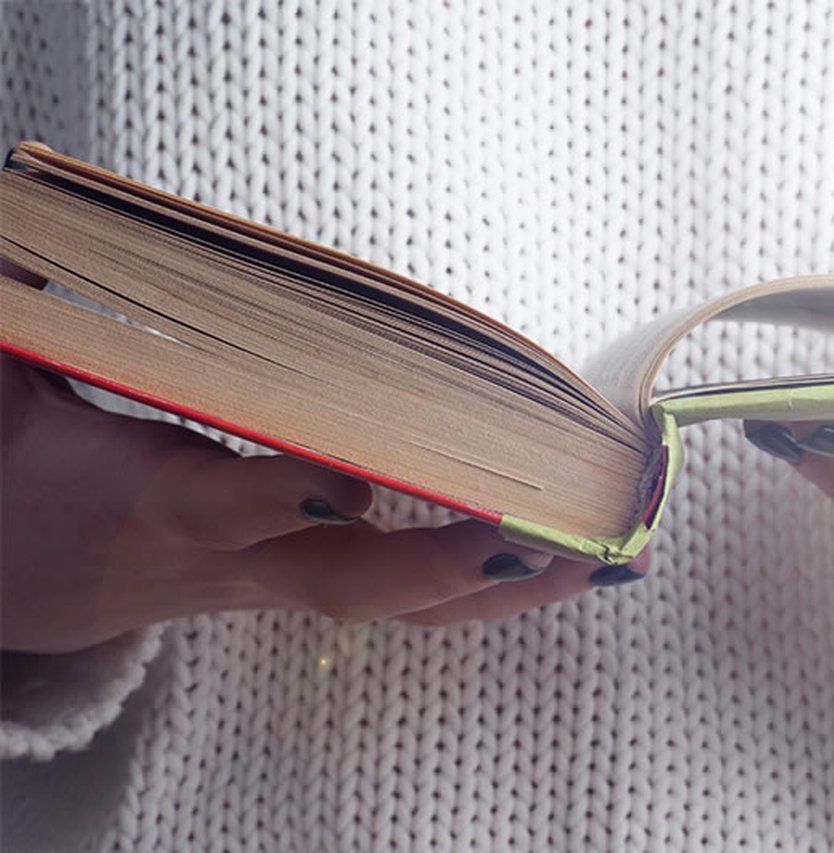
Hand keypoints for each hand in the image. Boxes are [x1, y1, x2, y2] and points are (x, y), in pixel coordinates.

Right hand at [0, 260, 645, 654]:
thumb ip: (34, 328)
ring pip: (386, 603)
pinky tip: (547, 571)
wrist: (11, 575)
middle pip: (342, 576)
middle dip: (446, 563)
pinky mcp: (293, 586)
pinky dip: (474, 590)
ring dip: (493, 590)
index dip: (284, 493)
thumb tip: (46, 250)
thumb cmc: (22, 470)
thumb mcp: (11, 390)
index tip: (352, 475)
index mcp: (154, 502)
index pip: (224, 504)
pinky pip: (392, 600)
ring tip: (593, 568)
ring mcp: (270, 584)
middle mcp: (229, 559)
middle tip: (544, 543)